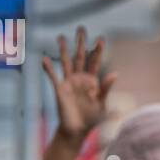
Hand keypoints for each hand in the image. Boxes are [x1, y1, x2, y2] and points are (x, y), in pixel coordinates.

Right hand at [42, 26, 115, 143]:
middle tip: (81, 28)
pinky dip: (48, 68)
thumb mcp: (102, 103)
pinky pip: (52, 76)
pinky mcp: (59, 89)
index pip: (95, 62)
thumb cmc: (92, 119)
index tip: (100, 38)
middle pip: (80, 57)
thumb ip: (106, 88)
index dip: (98, 50)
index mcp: (92, 81)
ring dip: (63, 49)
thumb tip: (116, 74)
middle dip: (81, 43)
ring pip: (66, 62)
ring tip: (61, 37)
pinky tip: (44, 58)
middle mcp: (80, 78)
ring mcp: (69, 82)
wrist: (77, 130)